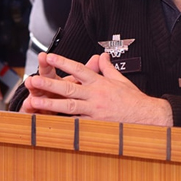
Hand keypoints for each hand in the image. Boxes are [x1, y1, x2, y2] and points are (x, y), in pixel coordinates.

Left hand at [22, 52, 172, 125]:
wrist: (147, 117)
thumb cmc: (133, 99)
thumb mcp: (120, 79)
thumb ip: (108, 68)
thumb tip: (102, 55)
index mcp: (100, 82)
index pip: (79, 69)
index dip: (63, 62)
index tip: (49, 57)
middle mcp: (95, 95)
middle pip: (69, 87)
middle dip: (49, 83)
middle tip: (33, 79)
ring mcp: (94, 111)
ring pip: (69, 106)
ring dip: (50, 104)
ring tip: (33, 102)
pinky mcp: (95, 124)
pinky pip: (76, 123)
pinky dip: (62, 122)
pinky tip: (49, 122)